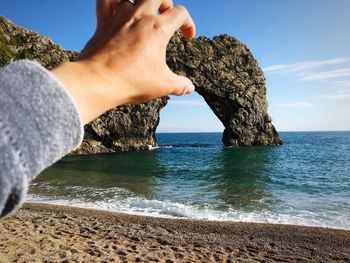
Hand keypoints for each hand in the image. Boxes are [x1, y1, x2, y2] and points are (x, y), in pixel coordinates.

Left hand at [52, 0, 195, 123]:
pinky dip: (113, 1)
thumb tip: (190, 87)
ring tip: (144, 15)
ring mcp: (119, 18)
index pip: (180, 13)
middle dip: (166, 4)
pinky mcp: (103, 24)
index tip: (187, 38)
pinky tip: (118, 7)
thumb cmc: (131, 82)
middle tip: (166, 18)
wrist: (98, 82)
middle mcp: (139, 17)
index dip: (188, 23)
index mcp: (158, 29)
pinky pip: (105, 1)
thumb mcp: (162, 85)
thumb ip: (180, 85)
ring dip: (142, 3)